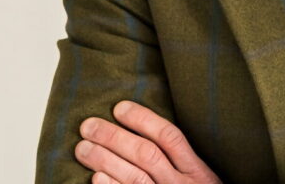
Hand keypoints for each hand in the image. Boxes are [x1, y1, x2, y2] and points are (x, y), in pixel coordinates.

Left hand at [76, 100, 221, 183]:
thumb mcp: (202, 178)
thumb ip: (182, 160)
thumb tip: (147, 132)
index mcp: (196, 170)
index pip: (169, 137)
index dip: (143, 120)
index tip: (119, 108)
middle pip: (146, 154)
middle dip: (114, 137)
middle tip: (88, 126)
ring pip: (134, 177)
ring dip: (105, 160)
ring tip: (83, 148)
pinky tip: (95, 177)